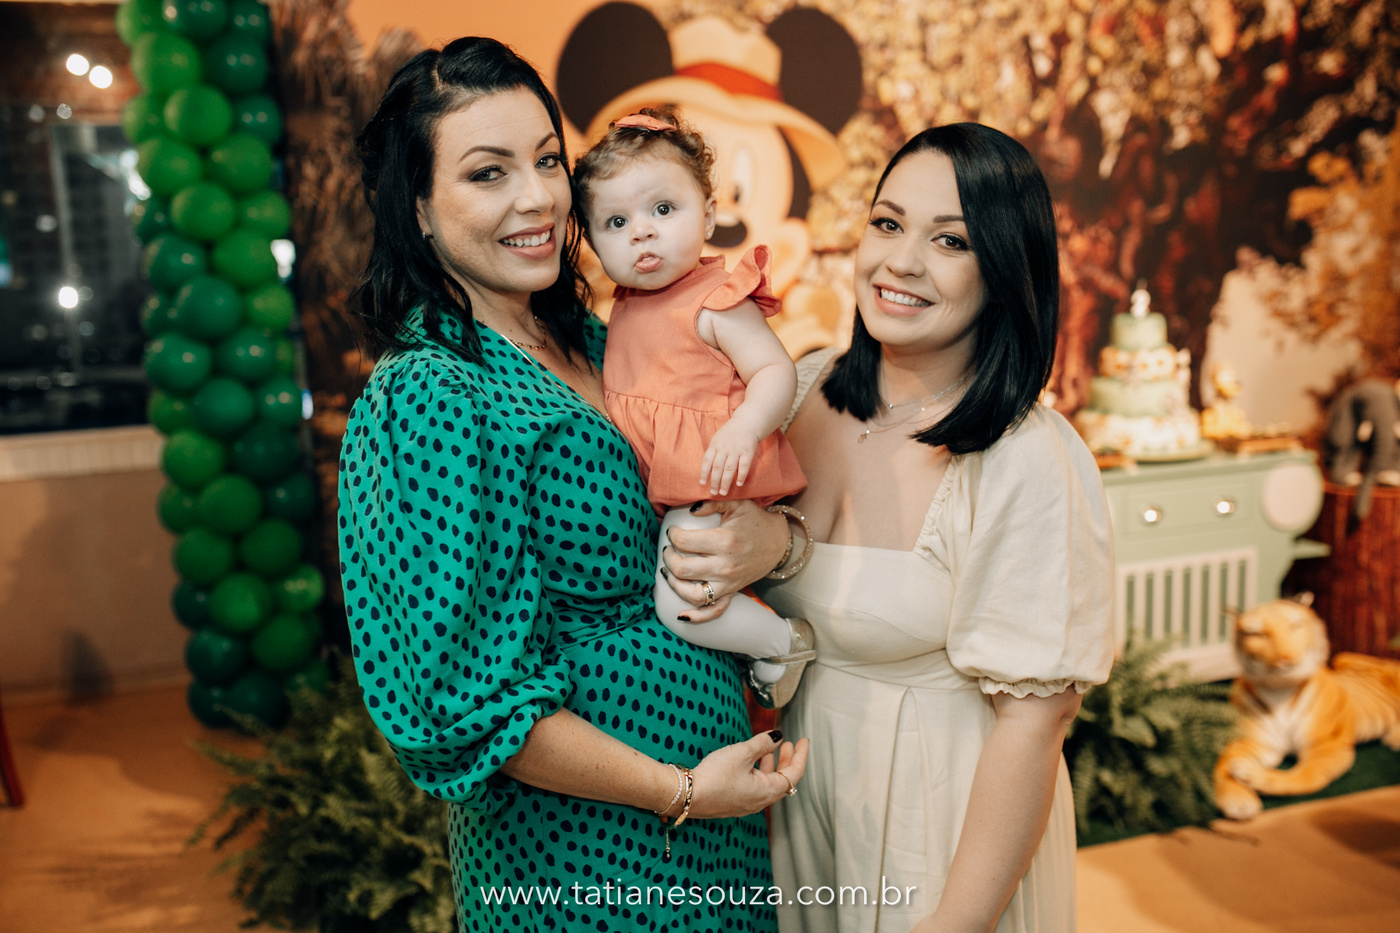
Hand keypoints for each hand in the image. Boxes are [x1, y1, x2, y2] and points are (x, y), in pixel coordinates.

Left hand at [660, 500, 788, 621]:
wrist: (778, 542)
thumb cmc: (754, 521)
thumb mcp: (737, 503)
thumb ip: (712, 503)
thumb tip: (690, 510)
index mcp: (724, 542)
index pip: (684, 542)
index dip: (672, 535)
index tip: (673, 531)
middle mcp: (725, 566)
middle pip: (682, 569)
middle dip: (668, 558)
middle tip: (668, 549)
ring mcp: (728, 583)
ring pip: (692, 594)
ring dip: (674, 584)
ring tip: (668, 571)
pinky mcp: (732, 592)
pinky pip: (714, 611)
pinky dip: (697, 617)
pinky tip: (681, 614)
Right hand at [685, 730, 809, 818]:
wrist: (686, 796)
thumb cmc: (714, 776)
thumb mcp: (741, 753)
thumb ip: (762, 743)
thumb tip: (777, 736)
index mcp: (766, 792)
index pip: (794, 774)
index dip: (801, 756)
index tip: (804, 741)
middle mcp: (759, 802)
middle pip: (783, 781)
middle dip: (788, 760)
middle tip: (790, 744)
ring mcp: (746, 804)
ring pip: (768, 784)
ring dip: (772, 765)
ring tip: (771, 748)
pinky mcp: (734, 802)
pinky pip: (755, 787)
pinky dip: (759, 771)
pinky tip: (751, 760)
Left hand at [699, 420, 761, 495]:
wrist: (746, 423)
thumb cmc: (729, 434)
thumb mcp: (717, 440)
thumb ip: (712, 453)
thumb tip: (706, 471)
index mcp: (715, 446)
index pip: (707, 461)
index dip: (703, 473)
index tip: (702, 484)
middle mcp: (724, 449)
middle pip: (717, 467)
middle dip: (714, 481)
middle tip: (713, 492)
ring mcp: (736, 450)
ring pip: (729, 469)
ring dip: (725, 482)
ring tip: (723, 492)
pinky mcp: (748, 452)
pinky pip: (744, 466)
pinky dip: (741, 475)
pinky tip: (739, 483)